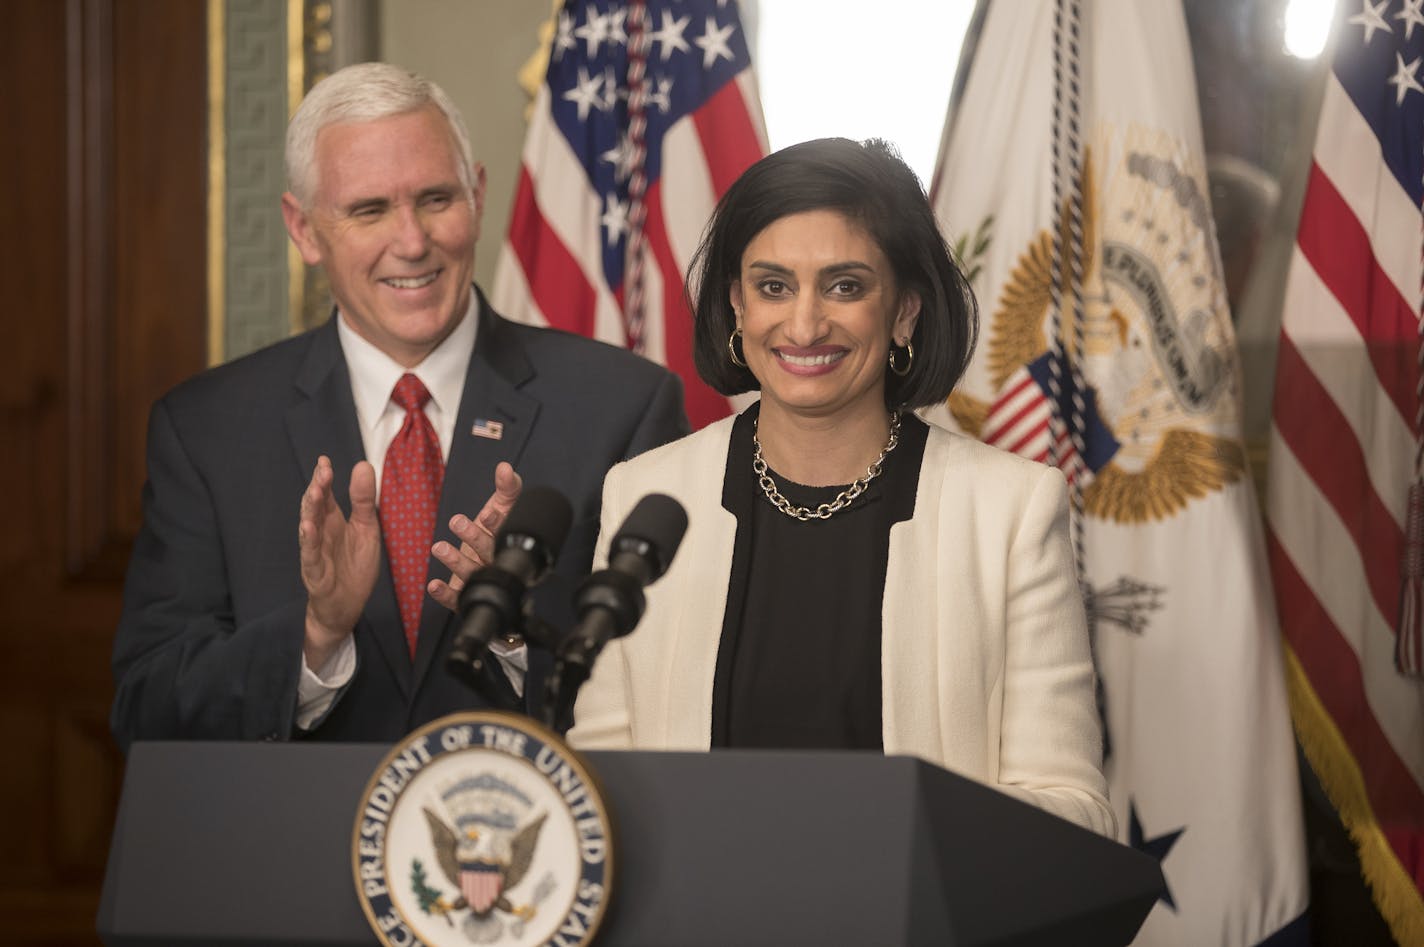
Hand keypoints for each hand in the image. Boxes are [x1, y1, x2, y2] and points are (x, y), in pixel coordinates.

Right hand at [299, 456, 380, 667]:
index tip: (324, 460)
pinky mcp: (315, 573)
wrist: (346, 606)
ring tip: (314, 491)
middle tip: (323, 469)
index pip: (325, 495)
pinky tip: (307, 527)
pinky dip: (309, 541)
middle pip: (315, 507)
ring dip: (310, 510)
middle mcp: (321, 533)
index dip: (324, 478)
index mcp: (332, 521)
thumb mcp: (366, 530)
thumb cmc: (354, 566)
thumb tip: (363, 465)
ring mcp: (315, 552)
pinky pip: (310, 555)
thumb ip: (363, 501)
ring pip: (309, 528)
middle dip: (318, 488)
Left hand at [428, 462, 522, 611]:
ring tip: (439, 548)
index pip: (507, 533)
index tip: (488, 514)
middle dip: (474, 538)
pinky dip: (445, 594)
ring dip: (456, 561)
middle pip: (488, 553)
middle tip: (458, 522)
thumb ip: (507, 488)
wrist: (490, 569)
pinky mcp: (466, 597)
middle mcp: (497, 563)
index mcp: (508, 542)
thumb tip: (505, 468)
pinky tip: (433, 585)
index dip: (497, 524)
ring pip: (472, 574)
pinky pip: (457, 598)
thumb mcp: (503, 508)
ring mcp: (483, 581)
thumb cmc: (494, 534)